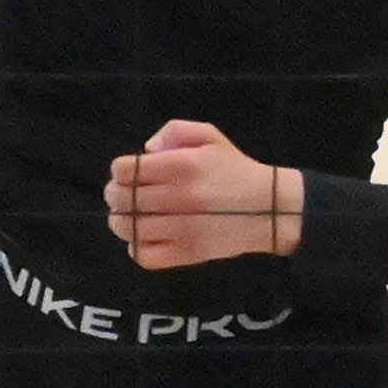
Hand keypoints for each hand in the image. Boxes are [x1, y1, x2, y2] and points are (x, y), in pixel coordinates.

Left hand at [105, 118, 300, 269]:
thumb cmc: (234, 169)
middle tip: (122, 195)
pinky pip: (145, 256)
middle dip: (116, 195)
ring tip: (129, 217)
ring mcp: (182, 228)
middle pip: (122, 199)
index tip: (127, 174)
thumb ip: (174, 132)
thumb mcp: (210, 136)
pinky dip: (136, 247)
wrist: (270, 208)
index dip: (120, 171)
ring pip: (128, 228)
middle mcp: (180, 196)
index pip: (126, 170)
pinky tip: (144, 237)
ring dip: (121, 221)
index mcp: (182, 165)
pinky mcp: (187, 253)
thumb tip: (146, 150)